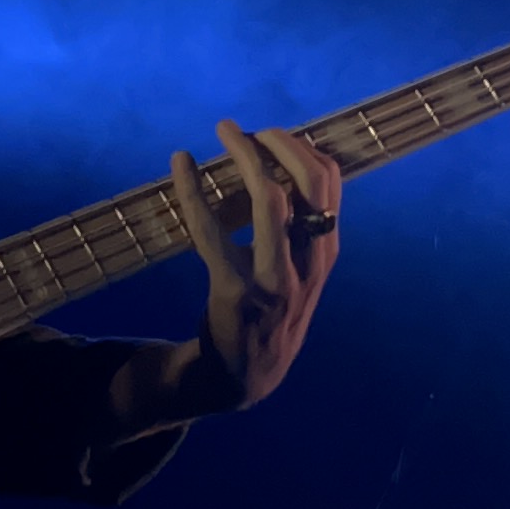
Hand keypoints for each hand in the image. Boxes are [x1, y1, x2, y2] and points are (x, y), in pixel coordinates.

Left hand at [168, 119, 342, 413]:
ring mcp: (275, 280)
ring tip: (224, 131)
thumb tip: (282, 168)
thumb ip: (299, 230)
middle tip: (245, 130)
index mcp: (326, 253)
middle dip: (279, 143)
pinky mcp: (235, 291)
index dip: (300, 146)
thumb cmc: (270, 314)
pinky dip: (192, 190)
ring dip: (245, 155)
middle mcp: (308, 264)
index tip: (269, 135)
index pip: (329, 182)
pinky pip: (211, 231)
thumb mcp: (300, 273)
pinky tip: (180, 162)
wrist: (245, 377)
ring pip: (270, 200)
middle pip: (309, 183)